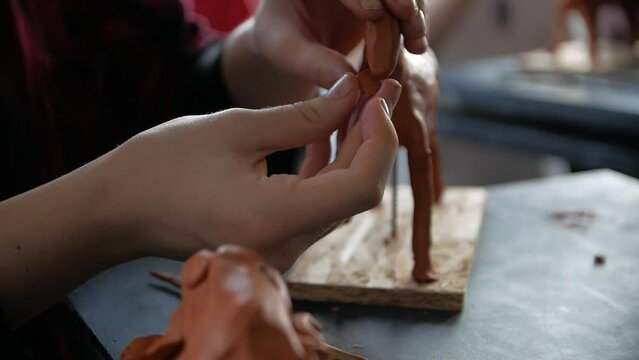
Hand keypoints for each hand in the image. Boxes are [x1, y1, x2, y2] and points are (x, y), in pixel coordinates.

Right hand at [105, 74, 399, 270]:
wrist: (121, 210)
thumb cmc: (165, 165)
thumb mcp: (238, 128)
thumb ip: (305, 116)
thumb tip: (350, 95)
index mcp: (275, 220)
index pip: (360, 188)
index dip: (380, 141)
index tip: (375, 98)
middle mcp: (286, 246)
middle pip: (355, 193)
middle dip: (371, 139)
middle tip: (374, 91)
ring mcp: (281, 249)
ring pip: (339, 199)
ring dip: (351, 151)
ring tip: (354, 104)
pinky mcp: (275, 242)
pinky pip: (315, 205)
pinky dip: (326, 170)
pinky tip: (326, 133)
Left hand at [251, 0, 428, 88]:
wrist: (291, 39)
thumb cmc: (279, 42)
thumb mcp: (286, 53)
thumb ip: (314, 64)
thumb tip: (351, 83)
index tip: (374, 14)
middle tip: (408, 18)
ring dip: (412, 13)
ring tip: (417, 42)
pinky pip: (403, 5)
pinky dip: (412, 24)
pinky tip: (417, 47)